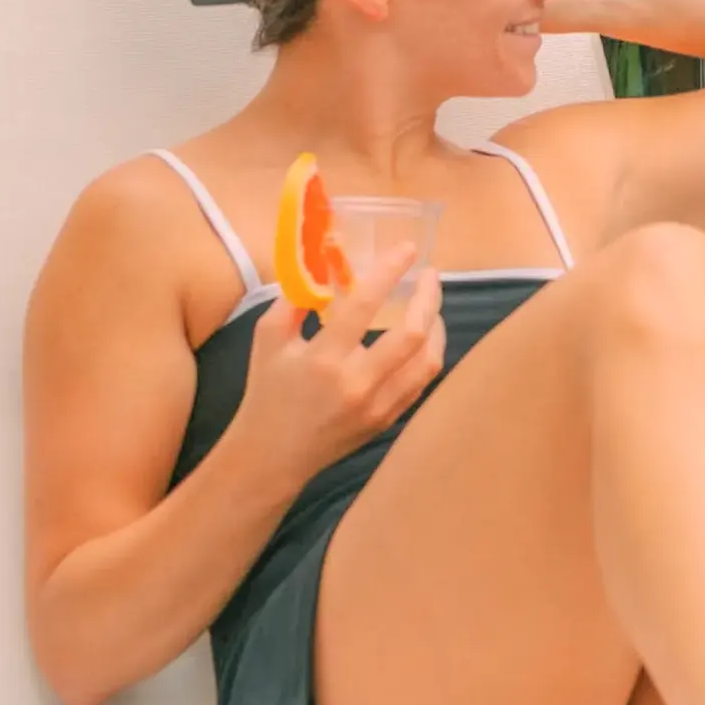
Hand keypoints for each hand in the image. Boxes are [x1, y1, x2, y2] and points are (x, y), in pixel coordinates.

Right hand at [218, 261, 445, 496]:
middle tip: (430, 275)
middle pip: (413, 334)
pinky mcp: (387, 419)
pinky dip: (429, 355)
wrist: (272, 455)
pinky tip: (425, 338)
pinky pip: (422, 382)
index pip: (364, 306)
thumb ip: (294, 299)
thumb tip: (322, 265)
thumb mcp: (267, 340)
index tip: (407, 249)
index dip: (389, 272)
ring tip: (431, 305)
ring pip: (428, 360)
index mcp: (323, 359)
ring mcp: (377, 405)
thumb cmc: (268, 391)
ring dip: (437, 326)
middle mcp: (356, 383)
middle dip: (429, 298)